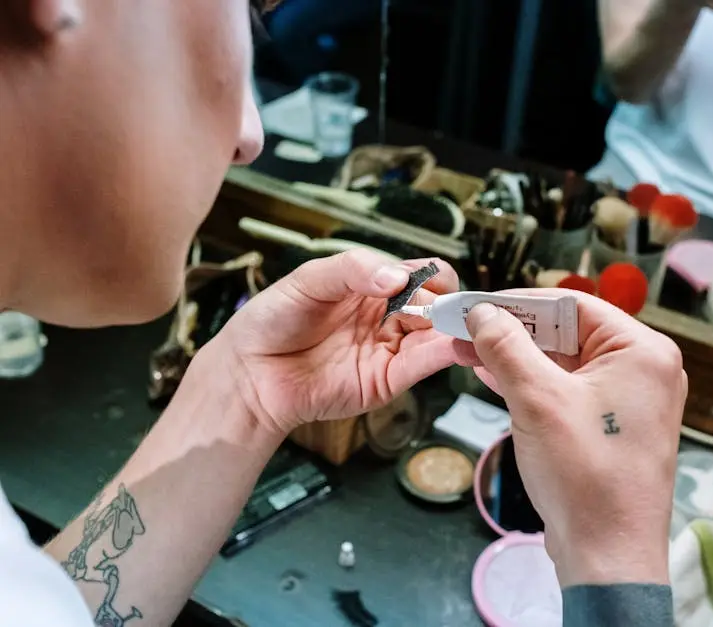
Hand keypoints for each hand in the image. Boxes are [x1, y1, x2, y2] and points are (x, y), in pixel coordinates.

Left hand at [209, 250, 472, 435]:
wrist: (249, 372)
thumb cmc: (272, 321)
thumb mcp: (309, 279)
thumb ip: (354, 269)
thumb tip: (398, 277)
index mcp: (373, 285)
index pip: (422, 274)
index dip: (435, 276)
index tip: (437, 280)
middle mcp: (387, 317)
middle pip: (437, 306)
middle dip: (450, 304)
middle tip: (451, 307)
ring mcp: (389, 349)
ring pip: (436, 336)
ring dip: (454, 330)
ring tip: (463, 324)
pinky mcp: (386, 381)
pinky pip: (421, 365)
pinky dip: (443, 354)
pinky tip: (453, 345)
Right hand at [464, 290, 686, 586]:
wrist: (608, 556)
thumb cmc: (587, 478)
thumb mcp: (537, 400)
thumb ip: (506, 347)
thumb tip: (482, 314)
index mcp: (642, 352)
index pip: (572, 304)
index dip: (518, 302)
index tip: (476, 304)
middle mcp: (642, 371)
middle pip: (567, 332)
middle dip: (511, 332)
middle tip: (464, 327)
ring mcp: (628, 401)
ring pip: (563, 363)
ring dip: (515, 358)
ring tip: (467, 350)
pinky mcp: (611, 427)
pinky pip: (567, 392)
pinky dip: (530, 384)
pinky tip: (491, 377)